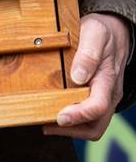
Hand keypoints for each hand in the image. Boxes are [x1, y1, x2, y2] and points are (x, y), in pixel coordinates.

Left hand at [44, 12, 129, 139]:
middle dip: (72, 129)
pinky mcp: (97, 96)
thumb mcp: (95, 33)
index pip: (98, 106)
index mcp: (107, 79)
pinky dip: (73, 121)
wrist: (114, 31)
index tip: (60, 117)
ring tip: (47, 122)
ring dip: (71, 129)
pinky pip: (89, 117)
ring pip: (92, 125)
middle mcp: (108, 93)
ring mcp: (104, 97)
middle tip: (47, 124)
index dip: (79, 115)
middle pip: (96, 125)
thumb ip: (88, 54)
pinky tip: (54, 111)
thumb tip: (78, 77)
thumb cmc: (103, 31)